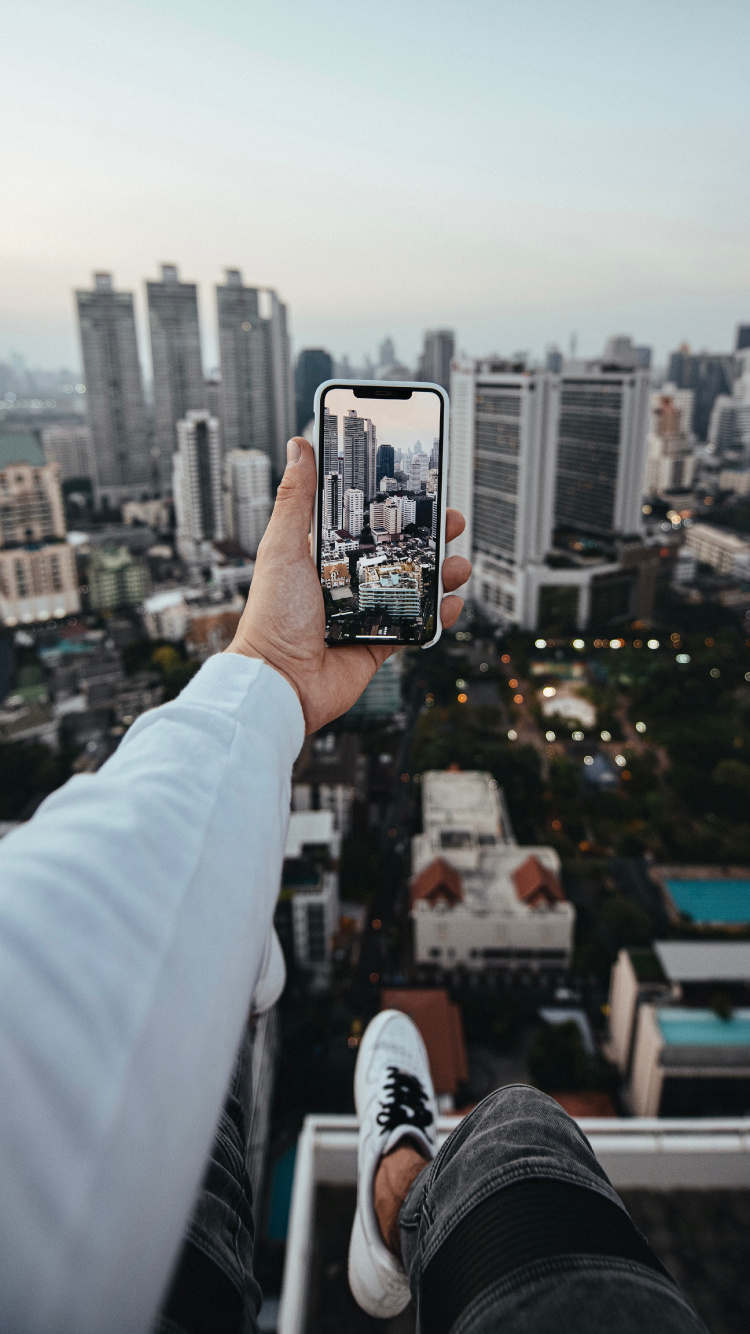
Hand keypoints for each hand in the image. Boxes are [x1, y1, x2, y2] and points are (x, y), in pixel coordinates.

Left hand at [226, 437, 471, 733]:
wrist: (279, 683)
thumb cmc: (272, 617)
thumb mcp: (283, 547)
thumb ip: (295, 499)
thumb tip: (297, 446)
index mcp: (324, 555)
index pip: (365, 520)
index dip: (394, 504)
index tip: (419, 486)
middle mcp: (346, 581)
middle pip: (398, 551)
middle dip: (429, 535)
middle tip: (451, 520)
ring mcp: (365, 612)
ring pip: (414, 586)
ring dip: (441, 573)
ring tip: (458, 564)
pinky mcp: (379, 643)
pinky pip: (416, 626)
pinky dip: (438, 616)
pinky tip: (452, 603)